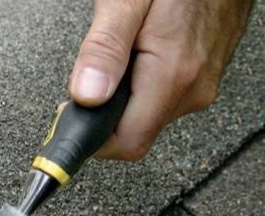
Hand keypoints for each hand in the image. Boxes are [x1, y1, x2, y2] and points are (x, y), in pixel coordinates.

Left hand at [69, 0, 252, 160]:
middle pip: (134, 132)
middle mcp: (192, 88)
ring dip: (122, 98)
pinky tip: (138, 56)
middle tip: (90, 79)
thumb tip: (86, 96)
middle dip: (104, 115)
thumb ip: (104, 50)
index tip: (70, 122)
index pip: (126, 143)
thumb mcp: (125, 3)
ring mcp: (201, 84)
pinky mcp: (203, 76)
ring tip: (120, 57)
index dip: (92, 140)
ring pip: (146, 116)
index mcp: (171, 76)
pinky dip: (140, 86)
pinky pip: (162, 98)